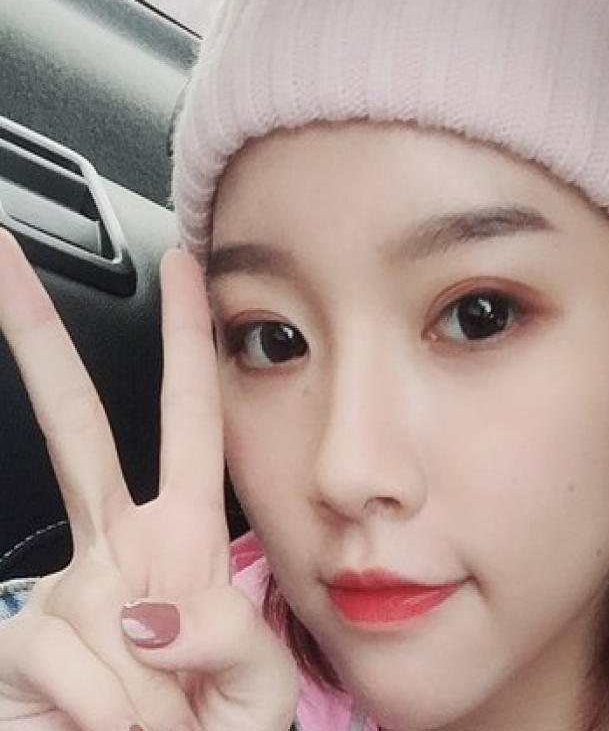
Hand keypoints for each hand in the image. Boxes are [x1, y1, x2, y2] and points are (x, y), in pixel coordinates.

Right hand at [0, 230, 298, 730]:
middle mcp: (114, 550)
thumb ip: (230, 636)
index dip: (185, 341)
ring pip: (91, 605)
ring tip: (154, 722)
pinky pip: (62, 660)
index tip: (181, 268)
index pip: (191, 417)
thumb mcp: (255, 683)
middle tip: (1, 253)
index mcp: (181, 537)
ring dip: (143, 691)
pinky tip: (102, 724)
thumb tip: (151, 610)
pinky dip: (105, 712)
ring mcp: (57, 595)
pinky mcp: (13, 648)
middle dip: (39, 340)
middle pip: (78, 425)